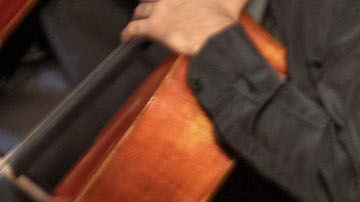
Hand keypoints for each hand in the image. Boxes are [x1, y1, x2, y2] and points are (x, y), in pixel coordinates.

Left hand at [122, 0, 242, 55]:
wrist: (216, 39)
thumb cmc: (223, 21)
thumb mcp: (233, 1)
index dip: (161, 2)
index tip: (165, 5)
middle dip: (149, 5)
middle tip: (152, 12)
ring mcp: (160, 11)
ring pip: (140, 12)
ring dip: (139, 18)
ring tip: (140, 23)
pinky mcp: (154, 28)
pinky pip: (133, 29)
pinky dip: (127, 34)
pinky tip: (126, 38)